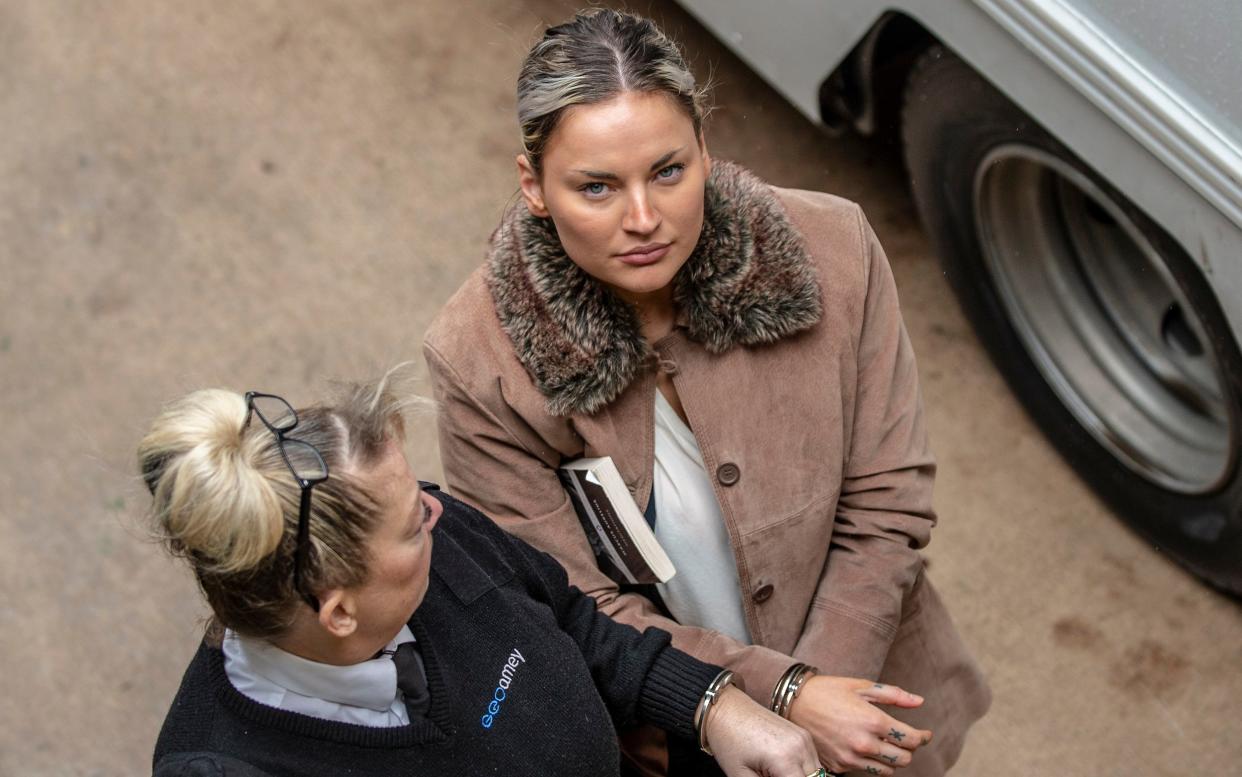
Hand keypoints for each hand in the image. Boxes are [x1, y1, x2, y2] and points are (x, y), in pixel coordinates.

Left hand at [705, 686, 822, 776]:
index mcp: (785, 758)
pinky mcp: (802, 734)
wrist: (725, 708)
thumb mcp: (741, 775)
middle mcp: (800, 746)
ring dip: (799, 776)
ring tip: (773, 773)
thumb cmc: (728, 740)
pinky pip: (812, 759)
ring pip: (816, 772)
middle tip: (768, 776)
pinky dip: (801, 769)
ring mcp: (804, 738)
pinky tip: (780, 768)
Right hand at [789, 677, 931, 775]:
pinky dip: (870, 763)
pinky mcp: (838, 766)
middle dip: (909, 750)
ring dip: (891, 760)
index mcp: (873, 721)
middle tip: (905, 740)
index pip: (912, 740)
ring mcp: (850, 758)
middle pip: (903, 760)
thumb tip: (919, 702)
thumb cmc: (828, 690)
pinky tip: (864, 748)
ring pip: (886, 771)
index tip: (925, 734)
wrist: (793, 702)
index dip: (923, 737)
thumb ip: (894, 695)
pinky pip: (864, 771)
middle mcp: (864, 743)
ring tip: (885, 745)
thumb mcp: (862, 686)